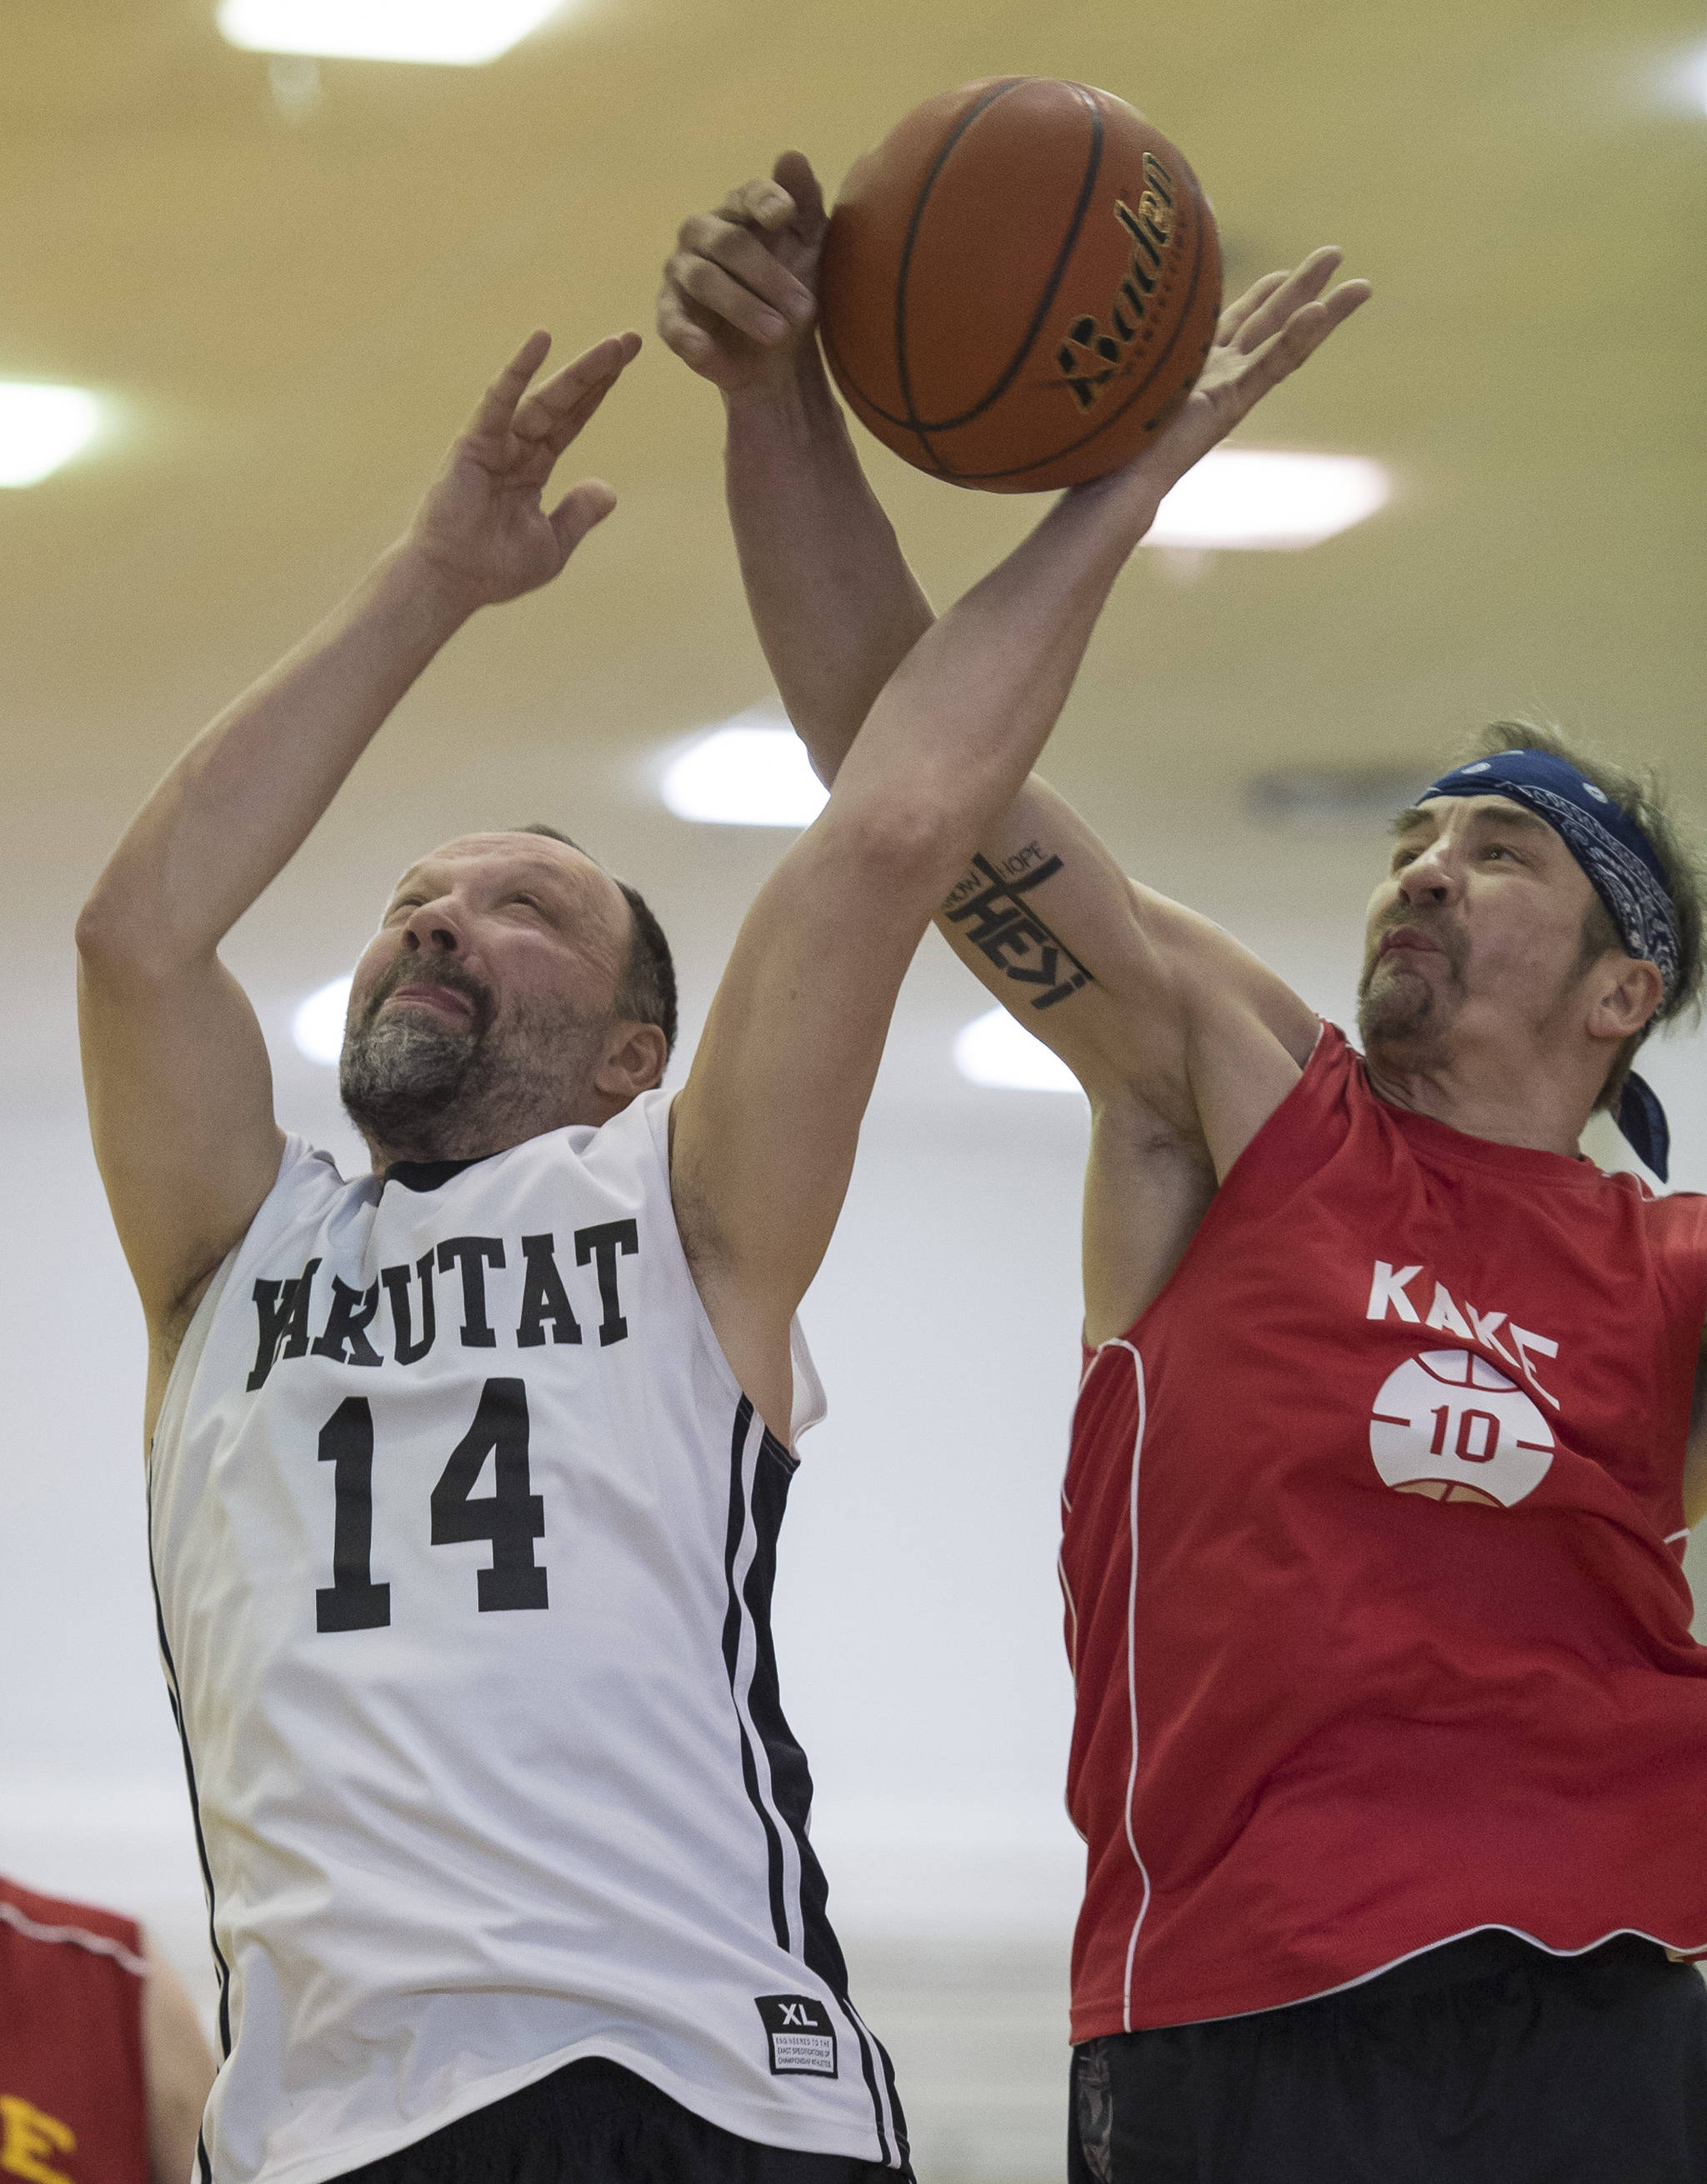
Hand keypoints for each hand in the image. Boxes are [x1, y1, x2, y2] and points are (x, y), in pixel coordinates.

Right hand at [404, 328, 640, 610]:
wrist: (453, 583)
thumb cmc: (494, 568)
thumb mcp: (552, 543)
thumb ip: (578, 513)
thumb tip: (609, 490)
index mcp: (533, 466)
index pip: (572, 420)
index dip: (599, 391)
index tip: (628, 361)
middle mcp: (515, 447)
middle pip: (564, 400)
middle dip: (597, 370)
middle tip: (631, 339)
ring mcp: (495, 441)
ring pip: (543, 397)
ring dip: (578, 370)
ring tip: (614, 345)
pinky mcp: (474, 441)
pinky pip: (499, 399)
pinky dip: (519, 370)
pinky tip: (542, 340)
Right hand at [657, 152, 824, 396]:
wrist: (781, 357)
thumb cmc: (795, 291)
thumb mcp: (810, 247)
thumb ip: (805, 202)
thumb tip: (791, 156)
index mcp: (737, 212)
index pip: (747, 196)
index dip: (765, 201)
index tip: (785, 214)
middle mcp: (702, 235)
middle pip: (728, 242)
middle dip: (768, 275)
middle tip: (805, 308)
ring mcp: (681, 274)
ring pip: (703, 280)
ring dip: (743, 307)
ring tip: (777, 332)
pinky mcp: (670, 316)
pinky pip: (672, 323)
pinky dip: (687, 336)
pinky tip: (706, 349)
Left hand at [1099, 248, 1371, 512]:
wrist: (1105, 480)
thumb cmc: (1099, 432)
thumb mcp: (1111, 368)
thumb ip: (1110, 338)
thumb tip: (1084, 308)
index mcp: (1190, 367)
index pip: (1235, 322)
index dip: (1262, 296)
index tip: (1283, 274)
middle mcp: (1214, 377)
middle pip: (1268, 323)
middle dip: (1303, 288)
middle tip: (1335, 255)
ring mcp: (1225, 392)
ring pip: (1283, 342)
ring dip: (1321, 312)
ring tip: (1360, 287)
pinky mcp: (1226, 407)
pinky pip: (1268, 366)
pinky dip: (1296, 339)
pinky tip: (1321, 313)